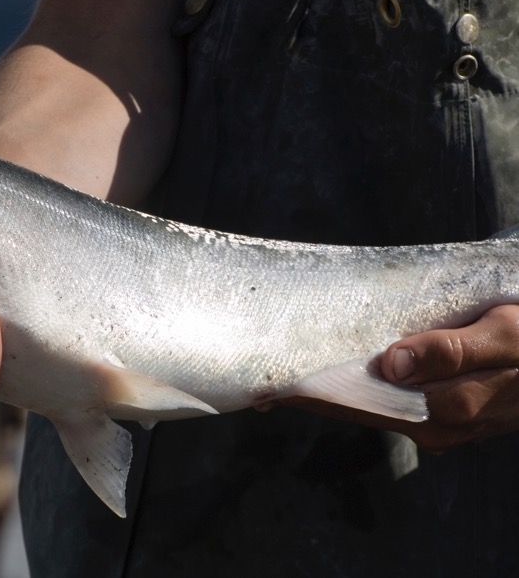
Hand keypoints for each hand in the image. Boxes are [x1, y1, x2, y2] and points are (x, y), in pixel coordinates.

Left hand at [281, 305, 518, 452]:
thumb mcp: (504, 336)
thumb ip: (452, 351)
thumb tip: (394, 363)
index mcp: (446, 409)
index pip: (362, 403)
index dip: (315, 394)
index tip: (273, 385)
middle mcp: (437, 425)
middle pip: (360, 408)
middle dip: (314, 394)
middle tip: (266, 376)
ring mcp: (441, 422)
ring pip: (373, 405)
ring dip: (334, 390)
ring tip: (290, 371)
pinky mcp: (446, 411)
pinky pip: (392, 400)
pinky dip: (361, 387)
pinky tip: (338, 372)